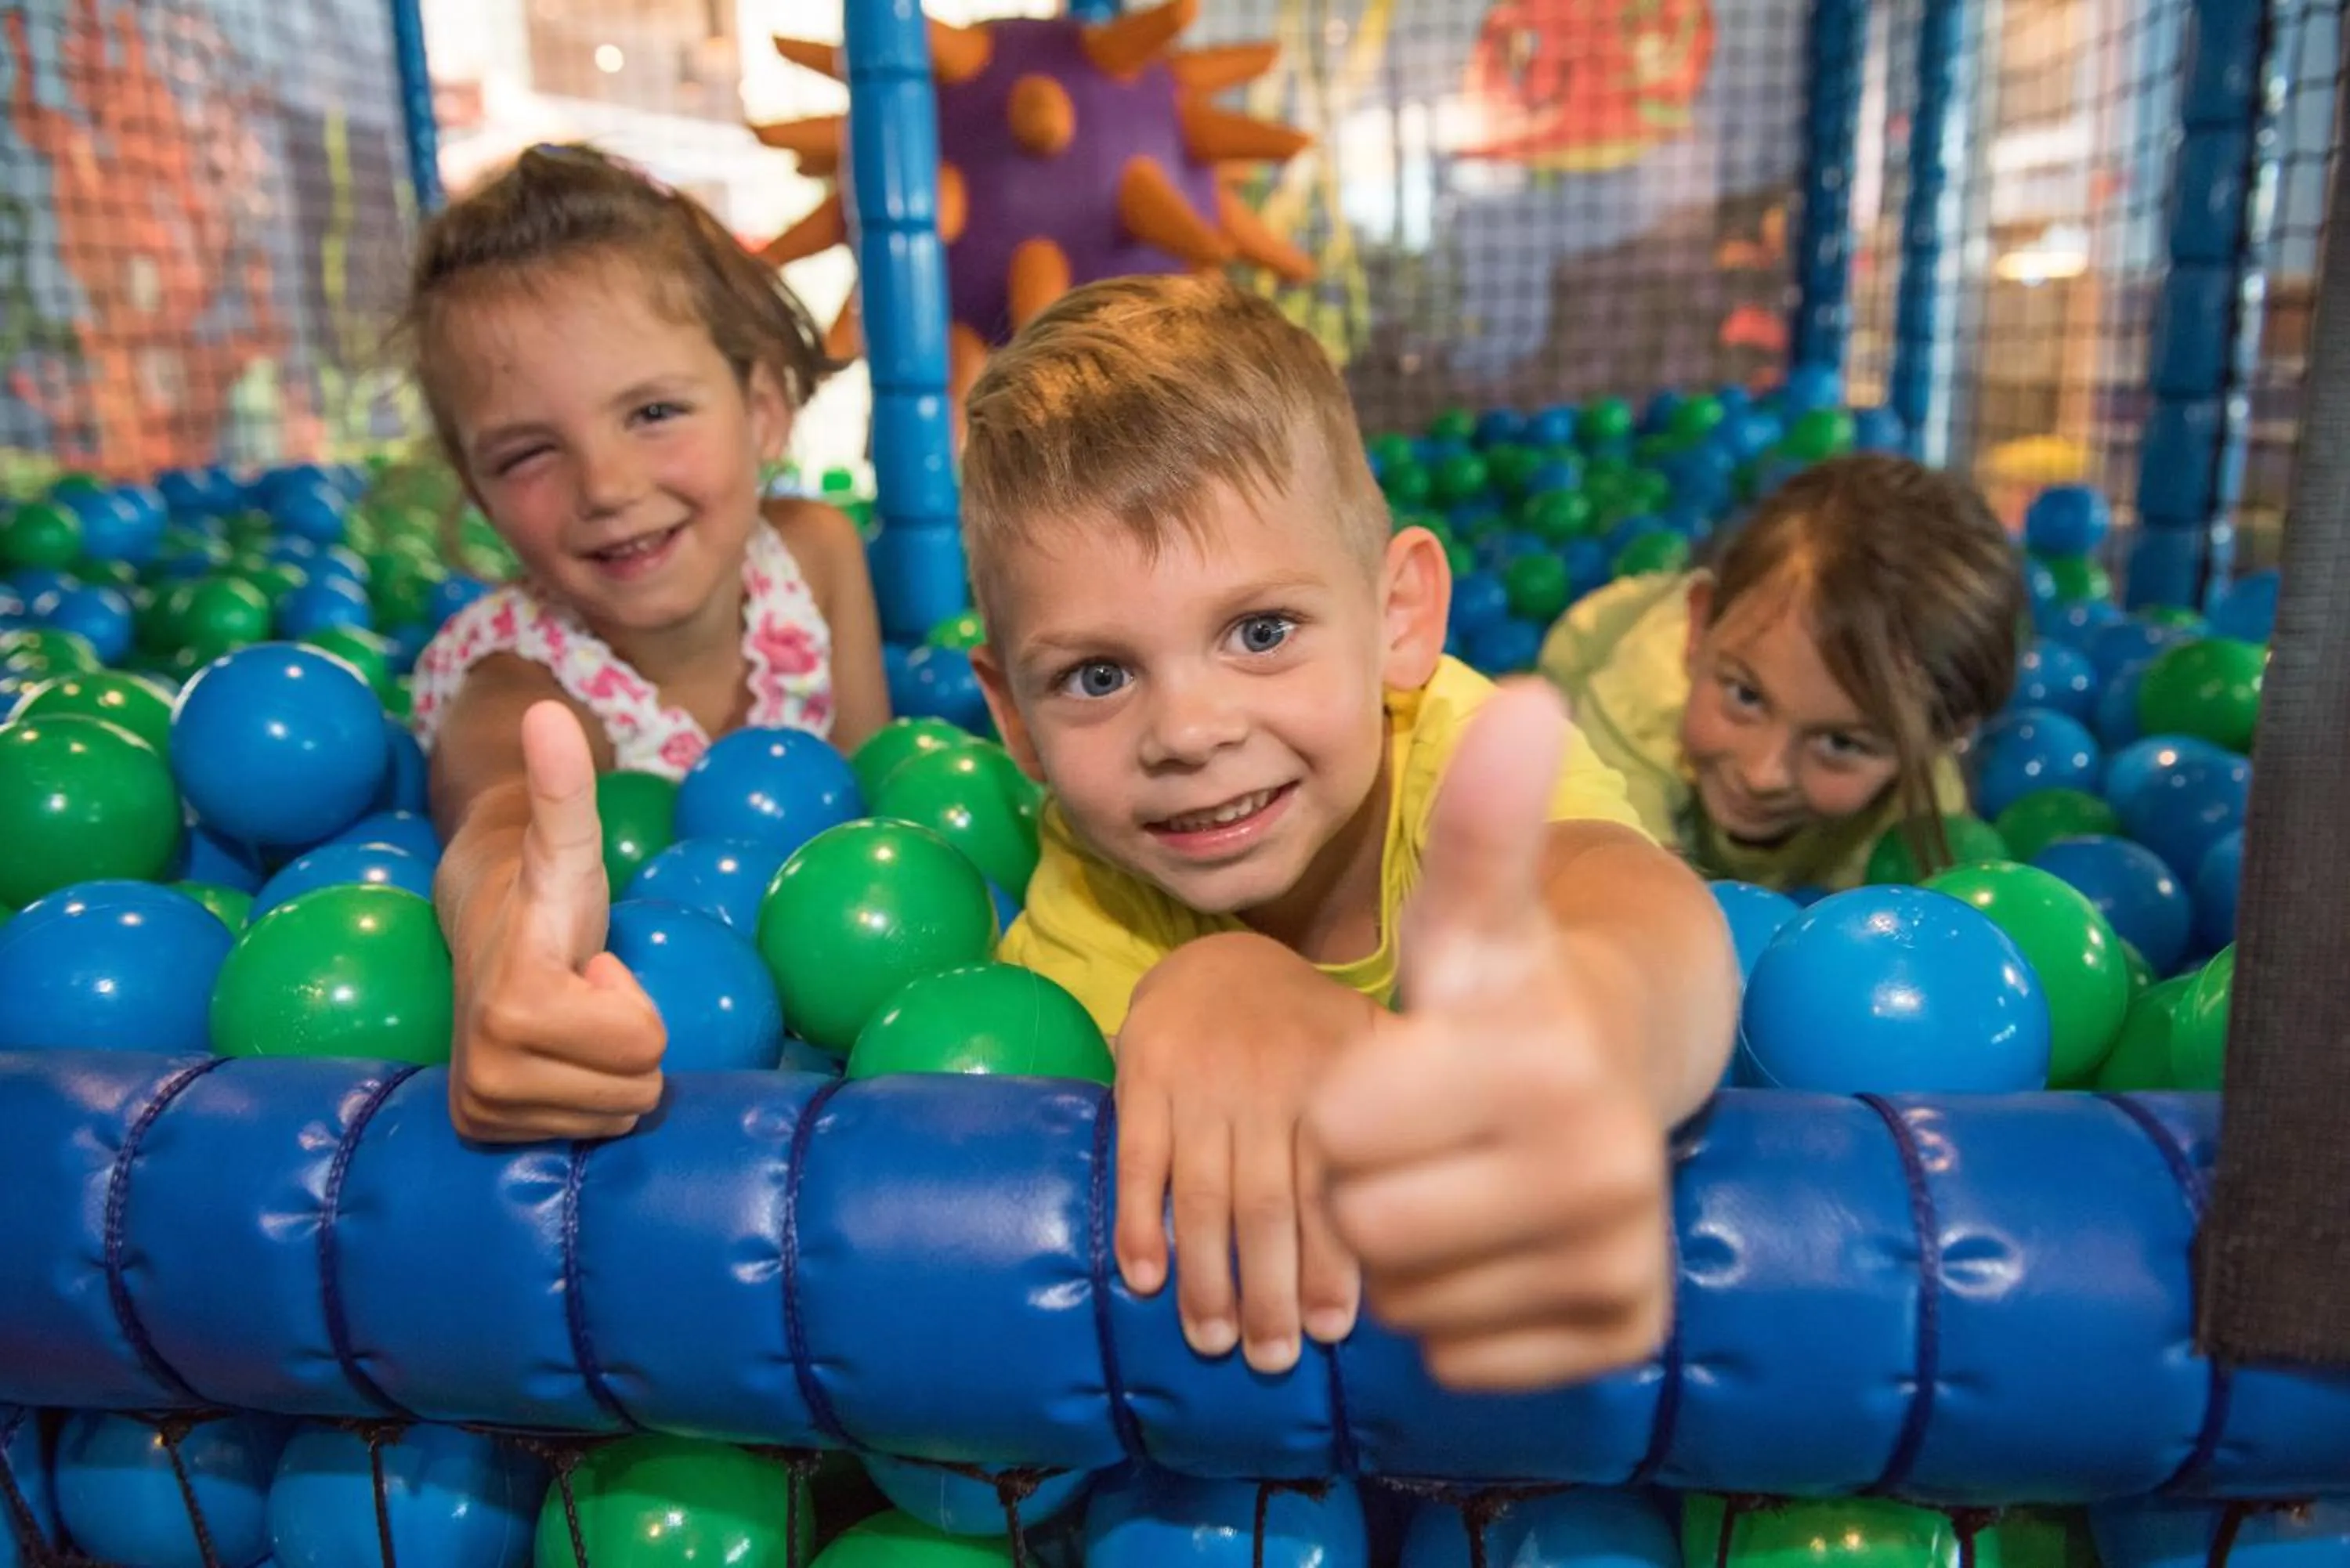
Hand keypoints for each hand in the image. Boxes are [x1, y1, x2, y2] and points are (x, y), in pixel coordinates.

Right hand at [445, 701, 666, 1140]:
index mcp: (515, 1005)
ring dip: (606, 1067)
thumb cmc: (545, 896)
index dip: (630, 997)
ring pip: (618, 1115)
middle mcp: (486, 1072)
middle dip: (624, 1035)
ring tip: (564, 1019)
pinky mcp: (481, 1132)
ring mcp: (481, 1107)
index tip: (587, 965)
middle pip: (638, 1089)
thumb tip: (549, 712)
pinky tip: (551, 1055)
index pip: (646, 1046)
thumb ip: (563, 788)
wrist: (480, 934)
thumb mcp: (568, 845)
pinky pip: (590, 1134)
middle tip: (578, 995)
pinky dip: (583, 1096)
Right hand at [1114, 932, 1377, 1374]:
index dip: (1332, 1262)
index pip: (1334, 1186)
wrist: (1216, 955)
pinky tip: (1146, 1279)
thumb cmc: (1309, 1024)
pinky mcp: (1144, 1079)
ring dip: (1206, 1274)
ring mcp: (1200, 1084)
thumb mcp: (1370, 1040)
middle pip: (1267, 1202)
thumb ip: (1414, 1101)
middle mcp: (1266, 1086)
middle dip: (1269, 1288)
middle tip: (1272, 1358)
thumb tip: (1464, 1181)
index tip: (1332, 1329)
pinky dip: (1140, 1221)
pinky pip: (1140, 1159)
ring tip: (1214, 1339)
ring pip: (1204, 1192)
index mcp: (1331, 1084)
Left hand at [1303, 681, 1673, 1391]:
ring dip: (1410, 1255)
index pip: (1333, 1132)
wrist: (1624, 1072)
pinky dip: (1460, 1319)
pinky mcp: (1626, 1329)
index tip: (1404, 1067)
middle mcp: (1599, 1161)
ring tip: (1464, 1184)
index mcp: (1538, 1054)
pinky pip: (1466, 1364)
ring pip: (1408, 1304)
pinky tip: (1501, 1246)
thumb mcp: (1474, 911)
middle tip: (1430, 1136)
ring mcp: (1619, 1254)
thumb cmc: (1506, 994)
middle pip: (1363, 1226)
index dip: (1346, 1102)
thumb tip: (1528, 698)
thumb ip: (1479, 820)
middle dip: (1371, 1183)